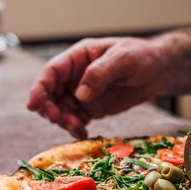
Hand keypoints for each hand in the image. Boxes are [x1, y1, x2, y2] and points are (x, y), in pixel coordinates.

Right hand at [27, 37, 168, 138]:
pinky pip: (76, 120)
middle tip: (61, 120)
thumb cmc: (140, 56)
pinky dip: (75, 128)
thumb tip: (80, 94)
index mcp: (78, 57)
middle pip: (50, 94)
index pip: (51, 73)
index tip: (32, 105)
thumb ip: (100, 73)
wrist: (158, 70)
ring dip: (63, 121)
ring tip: (78, 127)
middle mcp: (75, 76)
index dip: (38, 89)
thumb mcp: (122, 59)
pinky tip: (83, 133)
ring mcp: (82, 93)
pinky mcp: (92, 108)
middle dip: (50, 109)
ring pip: (61, 110)